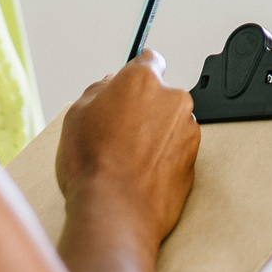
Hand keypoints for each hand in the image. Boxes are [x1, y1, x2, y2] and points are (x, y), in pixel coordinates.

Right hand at [56, 50, 199, 245]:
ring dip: (156, 135)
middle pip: (160, 95)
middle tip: (119, 132)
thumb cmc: (92, 164)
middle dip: (144, 108)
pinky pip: (177, 151)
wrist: (114, 211)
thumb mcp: (77, 114)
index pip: (149, 60)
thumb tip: (110, 84)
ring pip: (170, 124)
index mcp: (143, 80)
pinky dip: (164, 158)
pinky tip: (141, 173)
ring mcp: (187, 130)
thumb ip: (98, 90)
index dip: (137, 74)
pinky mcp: (195, 160)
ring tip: (128, 159)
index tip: (132, 85)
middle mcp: (172, 99)